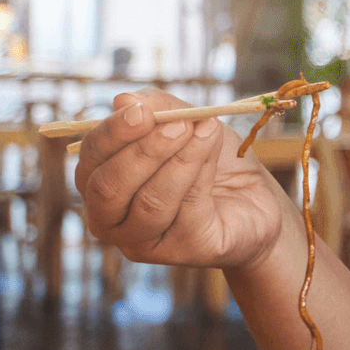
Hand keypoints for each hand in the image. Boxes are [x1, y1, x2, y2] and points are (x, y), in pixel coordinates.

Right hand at [73, 90, 287, 269]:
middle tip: (179, 125)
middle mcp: (110, 218)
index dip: (112, 134)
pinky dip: (201, 175)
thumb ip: (158, 108)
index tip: (141, 112)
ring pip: (149, 203)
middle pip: (108, 189)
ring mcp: (142, 241)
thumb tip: (123, 99)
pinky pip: (186, 212)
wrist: (258, 199)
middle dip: (143, 152)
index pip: (91, 159)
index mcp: (100, 181)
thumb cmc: (212, 160)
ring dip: (179, 162)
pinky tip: (214, 152)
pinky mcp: (182, 251)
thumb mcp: (188, 123)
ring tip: (206, 131)